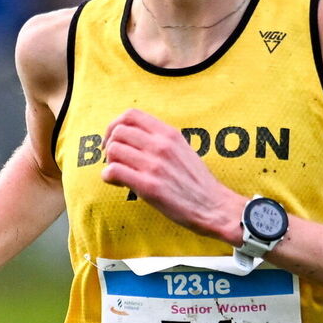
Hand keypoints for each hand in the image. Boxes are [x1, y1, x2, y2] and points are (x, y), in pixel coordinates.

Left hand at [102, 108, 242, 243]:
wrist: (214, 207)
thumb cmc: (197, 182)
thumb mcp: (183, 150)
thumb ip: (161, 141)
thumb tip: (134, 140)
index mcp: (169, 134)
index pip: (131, 115)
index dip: (115, 125)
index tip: (114, 139)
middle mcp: (161, 145)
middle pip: (118, 131)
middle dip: (110, 145)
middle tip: (115, 160)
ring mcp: (155, 165)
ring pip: (114, 150)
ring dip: (110, 162)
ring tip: (119, 174)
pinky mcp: (149, 186)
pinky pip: (114, 171)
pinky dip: (109, 177)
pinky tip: (118, 184)